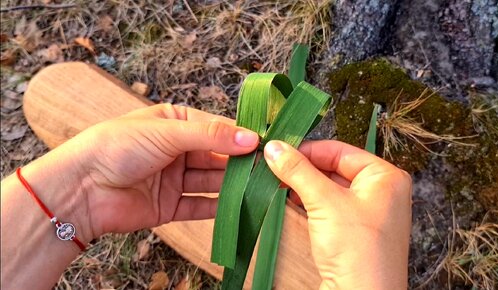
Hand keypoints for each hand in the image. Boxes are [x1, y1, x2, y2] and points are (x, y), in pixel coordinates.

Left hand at [60, 104, 258, 239]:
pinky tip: (239, 206)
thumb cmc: (118, 146)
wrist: (82, 188)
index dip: (239, 136)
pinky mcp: (169, 206)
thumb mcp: (168, 131)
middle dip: (239, 162)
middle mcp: (176, 150)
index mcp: (174, 123)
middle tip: (267, 168)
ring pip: (211, 181)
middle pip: (216, 156)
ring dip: (233, 184)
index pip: (215, 128)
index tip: (264, 143)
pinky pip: (199, 205)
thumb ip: (210, 135)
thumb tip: (250, 137)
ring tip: (260, 187)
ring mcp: (173, 179)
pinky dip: (218, 207)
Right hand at [264, 140, 411, 289]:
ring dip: (303, 184)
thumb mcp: (324, 201)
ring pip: (330, 188)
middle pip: (335, 168)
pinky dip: (310, 202)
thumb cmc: (357, 250)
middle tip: (273, 164)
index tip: (279, 149)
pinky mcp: (354, 234)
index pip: (340, 150)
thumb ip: (298, 170)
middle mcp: (381, 192)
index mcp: (385, 177)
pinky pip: (329, 207)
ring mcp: (368, 214)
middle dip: (303, 167)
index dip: (308, 149)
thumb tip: (274, 147)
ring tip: (276, 180)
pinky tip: (290, 199)